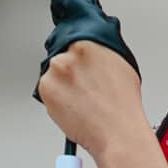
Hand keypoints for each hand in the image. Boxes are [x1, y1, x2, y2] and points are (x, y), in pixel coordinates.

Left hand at [37, 37, 147, 161]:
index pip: (71, 36)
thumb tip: (95, 50)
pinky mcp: (46, 90)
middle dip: (68, 71)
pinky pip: (46, 91)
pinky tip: (74, 107)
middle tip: (84, 87)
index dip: (74, 52)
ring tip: (82, 101)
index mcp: (87, 42)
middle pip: (60, 57)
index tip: (76, 59)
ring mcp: (55, 72)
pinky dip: (56, 100)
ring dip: (62, 85)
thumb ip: (102, 52)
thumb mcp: (121, 64)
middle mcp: (68, 54)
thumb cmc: (122, 105)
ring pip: (52, 75)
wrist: (117, 132)